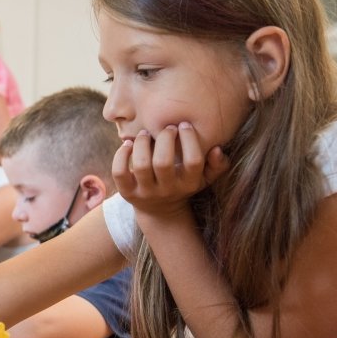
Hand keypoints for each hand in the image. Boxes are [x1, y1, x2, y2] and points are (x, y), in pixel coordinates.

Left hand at [112, 123, 228, 216]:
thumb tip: (217, 149)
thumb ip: (217, 165)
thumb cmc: (183, 185)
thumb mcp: (204, 178)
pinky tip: (128, 144)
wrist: (160, 212)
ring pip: (140, 165)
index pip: (193, 162)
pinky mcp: (126, 193)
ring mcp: (145, 193)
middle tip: (166, 127)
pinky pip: (119, 172)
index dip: (189, 139)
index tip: (184, 125)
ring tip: (145, 133)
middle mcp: (166, 190)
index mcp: (188, 184)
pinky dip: (121, 155)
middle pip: (163, 162)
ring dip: (142, 143)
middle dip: (164, 138)